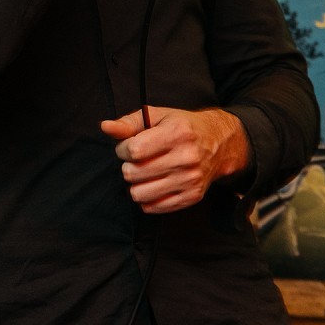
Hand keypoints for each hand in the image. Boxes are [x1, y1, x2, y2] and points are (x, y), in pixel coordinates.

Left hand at [101, 106, 250, 213]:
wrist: (219, 144)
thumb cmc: (183, 127)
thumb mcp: (158, 116)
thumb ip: (129, 123)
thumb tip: (105, 127)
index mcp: (177, 133)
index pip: (134, 150)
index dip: (123, 149)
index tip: (128, 147)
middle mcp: (187, 158)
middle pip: (134, 174)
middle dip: (128, 166)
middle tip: (137, 160)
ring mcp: (190, 180)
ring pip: (140, 194)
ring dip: (135, 184)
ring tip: (144, 173)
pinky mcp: (192, 196)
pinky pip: (153, 207)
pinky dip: (147, 198)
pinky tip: (153, 184)